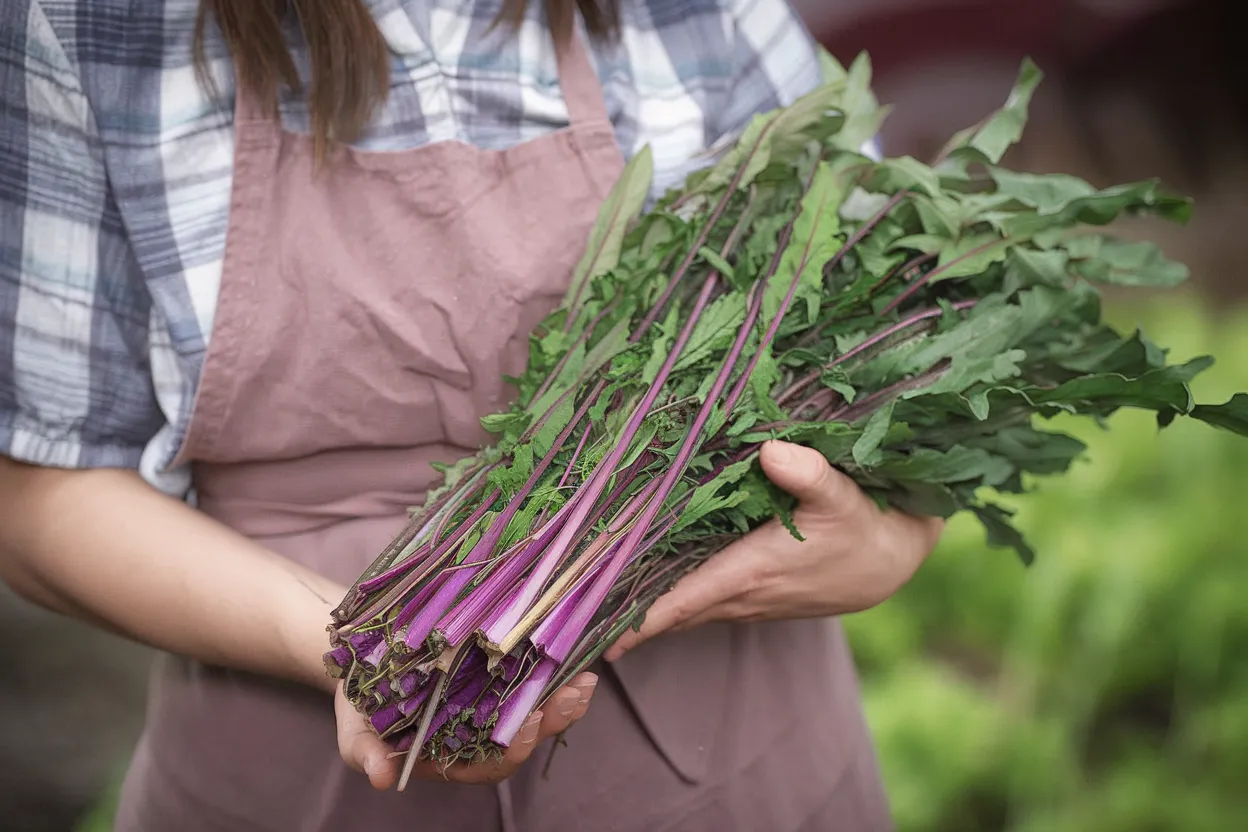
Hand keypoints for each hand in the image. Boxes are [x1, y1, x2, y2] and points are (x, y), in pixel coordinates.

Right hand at [334, 672, 597, 788]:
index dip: (514, 748)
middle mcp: (480, 733)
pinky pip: (532, 672)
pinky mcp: (499, 669)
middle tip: (575, 695)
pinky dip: (553, 663)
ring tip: (585, 678)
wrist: (362, 662)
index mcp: (453, 756)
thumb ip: (367, 754)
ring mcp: (493, 701)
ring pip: (537, 704)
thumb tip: (381, 777)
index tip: (530, 728)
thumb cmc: (361, 706)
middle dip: (555, 718)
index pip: (492, 762)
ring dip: (564, 694)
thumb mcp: (356, 730)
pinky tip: (574, 648)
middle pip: (526, 733)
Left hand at [605, 440, 942, 660]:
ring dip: (640, 609)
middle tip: (566, 613)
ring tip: (588, 599)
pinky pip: (697, 604)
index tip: (591, 630)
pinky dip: (666, 600)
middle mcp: (740, 595)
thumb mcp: (843, 494)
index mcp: (749, 571)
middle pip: (667, 612)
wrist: (888, 563)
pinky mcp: (750, 597)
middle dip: (620, 615)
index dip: (634, 616)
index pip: (679, 600)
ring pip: (680, 609)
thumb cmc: (863, 528)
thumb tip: (770, 451)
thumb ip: (809, 474)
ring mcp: (744, 602)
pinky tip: (641, 582)